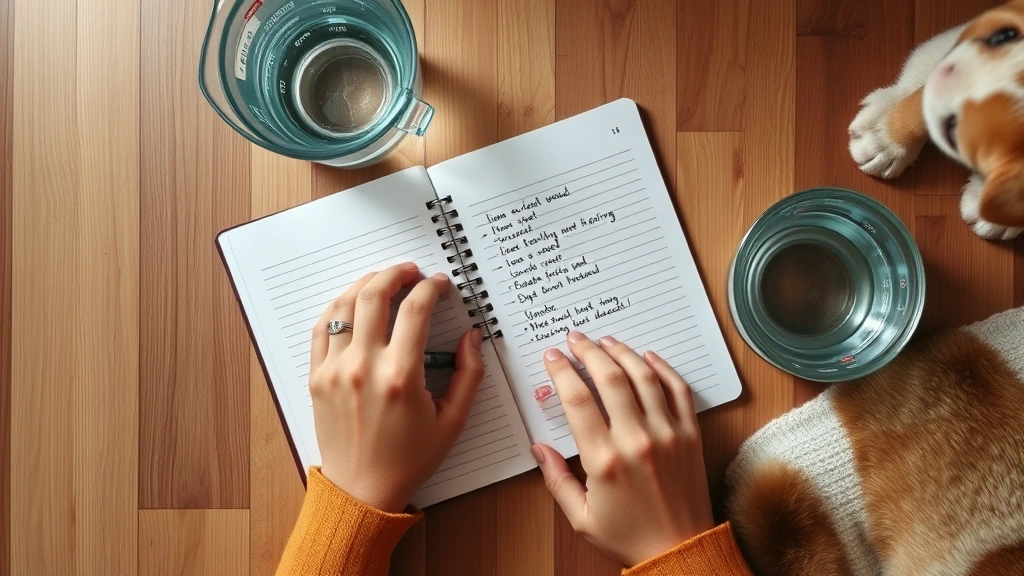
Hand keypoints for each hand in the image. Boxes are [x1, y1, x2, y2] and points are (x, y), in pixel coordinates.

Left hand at [308, 262, 483, 512]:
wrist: (361, 490)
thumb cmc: (410, 459)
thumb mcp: (452, 421)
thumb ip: (468, 375)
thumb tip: (471, 336)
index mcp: (401, 376)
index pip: (415, 309)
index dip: (430, 287)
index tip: (439, 284)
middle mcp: (364, 367)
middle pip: (375, 295)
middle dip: (396, 273)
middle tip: (412, 272)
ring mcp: (335, 370)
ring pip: (344, 305)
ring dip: (366, 283)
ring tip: (383, 279)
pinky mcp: (317, 377)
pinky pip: (321, 328)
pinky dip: (338, 307)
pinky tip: (354, 302)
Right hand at [532, 331, 714, 566]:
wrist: (680, 551)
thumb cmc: (629, 537)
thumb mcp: (580, 516)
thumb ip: (555, 479)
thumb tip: (538, 448)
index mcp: (604, 460)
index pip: (577, 399)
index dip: (561, 370)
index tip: (553, 357)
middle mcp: (636, 441)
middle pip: (609, 377)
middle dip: (588, 350)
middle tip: (576, 339)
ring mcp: (667, 434)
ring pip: (643, 377)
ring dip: (622, 352)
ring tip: (606, 341)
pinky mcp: (689, 436)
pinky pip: (678, 391)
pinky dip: (663, 368)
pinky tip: (647, 357)